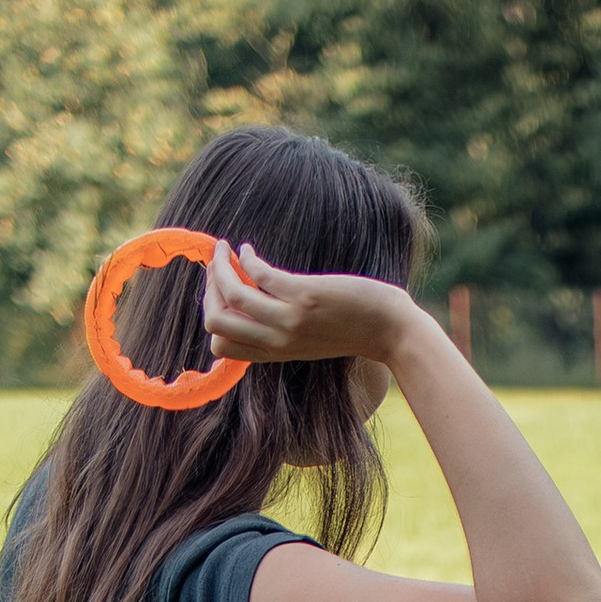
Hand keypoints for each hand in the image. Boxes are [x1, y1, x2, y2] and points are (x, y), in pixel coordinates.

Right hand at [203, 239, 420, 369]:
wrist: (392, 332)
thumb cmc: (355, 330)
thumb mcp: (310, 340)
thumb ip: (283, 332)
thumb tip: (256, 305)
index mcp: (276, 353)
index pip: (220, 346)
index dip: (212, 315)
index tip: (219, 292)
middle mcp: (277, 341)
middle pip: (215, 323)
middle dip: (208, 289)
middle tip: (217, 266)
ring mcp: (289, 321)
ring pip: (230, 296)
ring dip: (218, 266)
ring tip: (223, 249)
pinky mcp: (304, 297)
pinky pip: (258, 274)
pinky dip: (246, 257)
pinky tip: (249, 249)